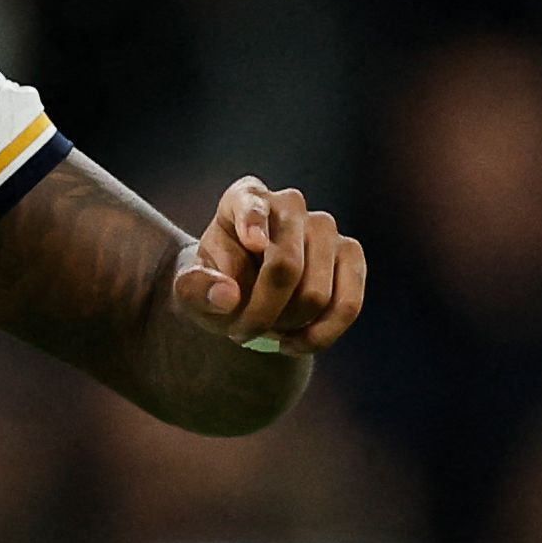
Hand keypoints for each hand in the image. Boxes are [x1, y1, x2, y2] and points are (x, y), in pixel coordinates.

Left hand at [172, 178, 366, 356]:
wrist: (246, 294)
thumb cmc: (216, 284)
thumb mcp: (190, 290)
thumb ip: (197, 290)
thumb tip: (229, 297)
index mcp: (243, 198)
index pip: (250, 205)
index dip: (254, 223)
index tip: (255, 244)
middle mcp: (289, 204)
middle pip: (285, 266)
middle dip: (262, 313)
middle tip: (239, 334)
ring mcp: (325, 227)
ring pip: (315, 293)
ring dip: (287, 326)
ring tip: (266, 332)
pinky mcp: (350, 254)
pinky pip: (348, 305)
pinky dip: (320, 335)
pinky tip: (295, 344)